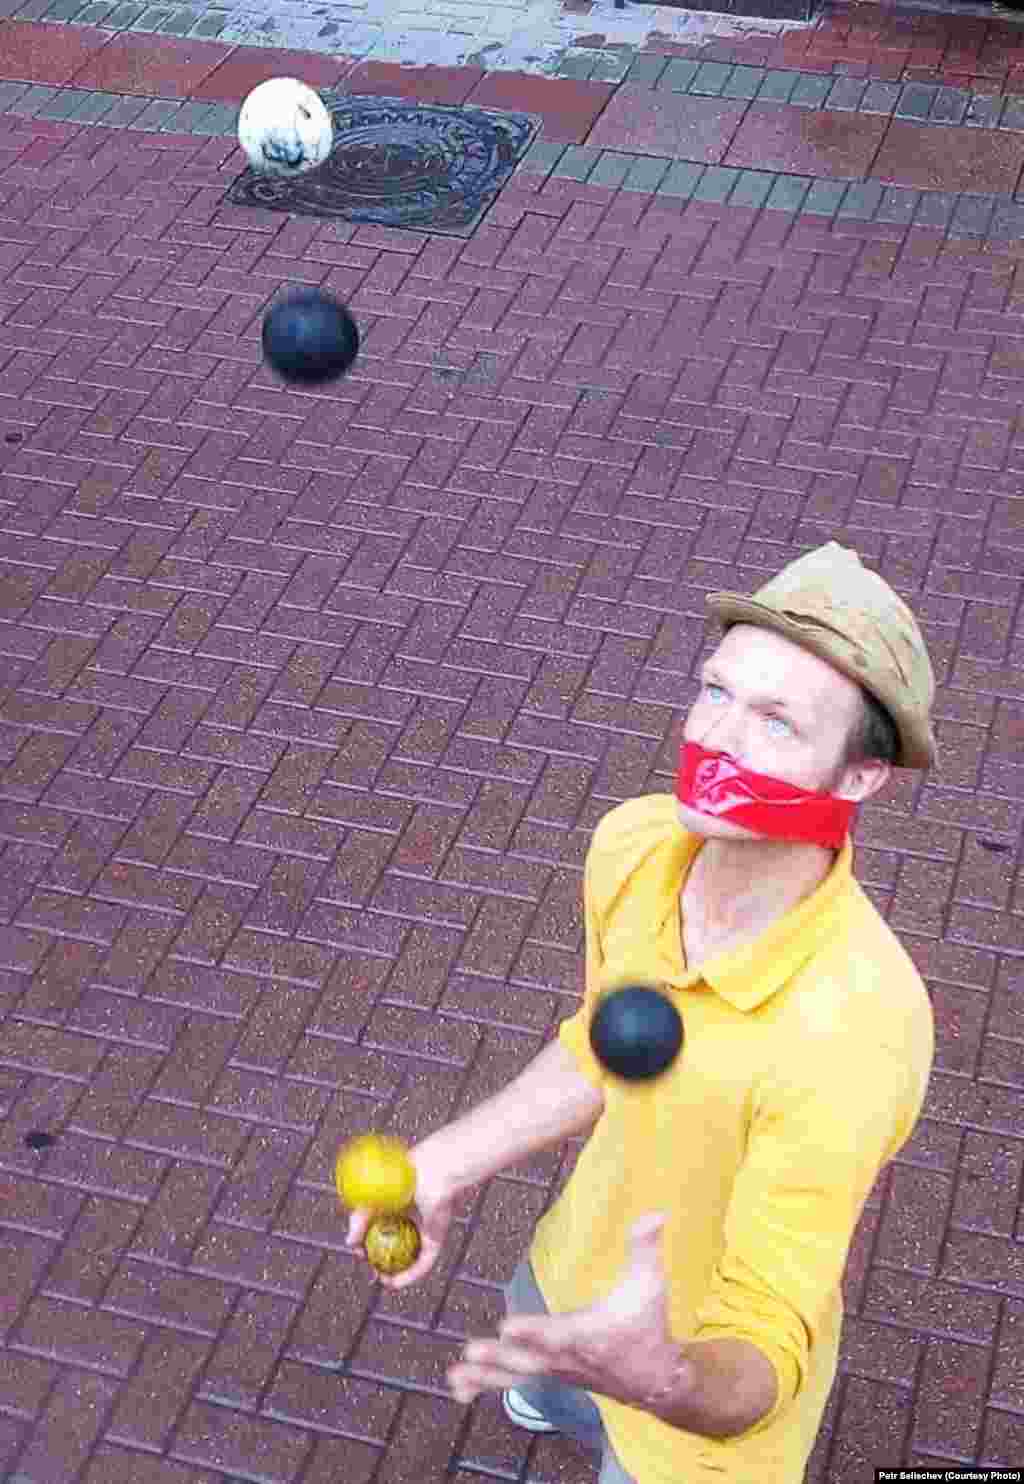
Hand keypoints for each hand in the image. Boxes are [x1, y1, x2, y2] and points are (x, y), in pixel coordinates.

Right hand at [346, 1146, 458, 1289]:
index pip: (379, 1230)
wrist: (433, 1173)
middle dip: (380, 1264)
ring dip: (394, 1275)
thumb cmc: (404, 1176)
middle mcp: (411, 1220)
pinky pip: (422, 1263)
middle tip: (370, 1273)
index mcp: (396, 1206)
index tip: (357, 1254)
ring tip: (381, 1282)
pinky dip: (408, 1276)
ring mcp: (424, 1231)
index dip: (367, 1246)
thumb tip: (350, 1243)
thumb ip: (359, 1219)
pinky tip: (394, 1284)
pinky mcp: (436, 1240)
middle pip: (394, 1248)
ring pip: (408, 1260)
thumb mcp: (373, 1197)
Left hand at [447, 1213, 690, 1409]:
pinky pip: (513, 1382)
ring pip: (515, 1375)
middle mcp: (566, 1356)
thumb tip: (657, 1211)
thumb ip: (646, 1246)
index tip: (507, 1326)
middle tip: (470, 1351)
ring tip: (454, 1376)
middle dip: (499, 1356)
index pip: (558, 1331)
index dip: (534, 1330)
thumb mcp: (650, 1283)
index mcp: (586, 1333)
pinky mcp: (548, 1374)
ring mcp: (555, 1369)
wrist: (655, 1378)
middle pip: (528, 1358)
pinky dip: (486, 1384)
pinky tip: (457, 1386)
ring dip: (484, 1374)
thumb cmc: (649, 1326)